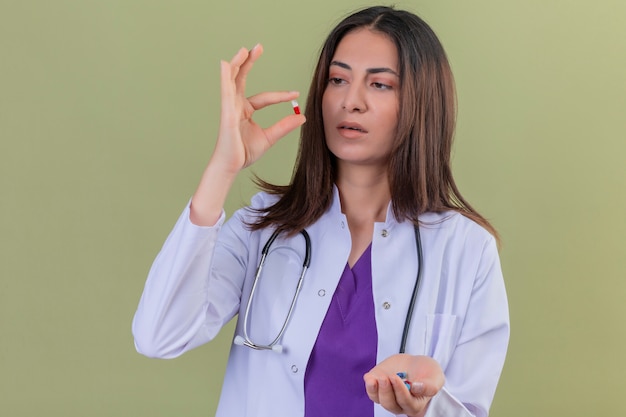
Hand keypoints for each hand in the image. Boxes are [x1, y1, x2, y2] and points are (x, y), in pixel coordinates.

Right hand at [213, 44, 305, 174]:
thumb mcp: (269, 137)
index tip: (295, 94)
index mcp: (245, 111)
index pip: (264, 98)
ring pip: (232, 80)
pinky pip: (226, 91)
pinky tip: (226, 64)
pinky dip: (226, 76)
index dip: (280, 95)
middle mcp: (236, 105)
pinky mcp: (226, 112)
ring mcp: (229, 107)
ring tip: (244, 49)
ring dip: (238, 63)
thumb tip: (302, 117)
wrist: (231, 166)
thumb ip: (284, 126)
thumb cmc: (244, 153)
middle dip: (249, 62)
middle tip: (259, 47)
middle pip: (241, 78)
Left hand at [363, 354, 443, 416]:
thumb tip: (416, 388)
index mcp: (415, 404)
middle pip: (390, 404)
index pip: (406, 403)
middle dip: (387, 391)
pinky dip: (369, 385)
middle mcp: (399, 403)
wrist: (415, 363)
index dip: (400, 392)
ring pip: (378, 399)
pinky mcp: (378, 385)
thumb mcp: (435, 376)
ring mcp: (387, 394)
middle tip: (388, 377)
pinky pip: (371, 391)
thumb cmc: (427, 372)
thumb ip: (430, 385)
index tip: (397, 378)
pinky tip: (369, 378)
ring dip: (375, 390)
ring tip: (377, 378)